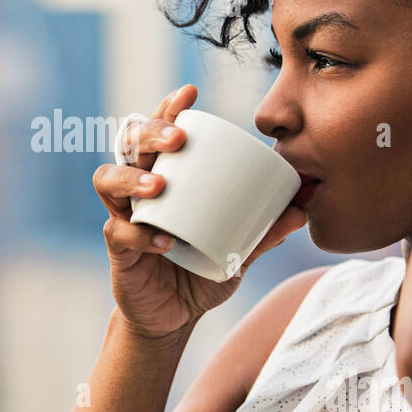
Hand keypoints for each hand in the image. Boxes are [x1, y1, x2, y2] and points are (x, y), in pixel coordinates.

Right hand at [95, 84, 308, 342]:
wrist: (173, 318)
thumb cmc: (200, 272)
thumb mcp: (238, 250)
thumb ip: (264, 232)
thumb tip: (303, 209)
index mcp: (164, 176)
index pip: (159, 131)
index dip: (168, 108)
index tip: (189, 93)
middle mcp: (138, 189)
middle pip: (129, 143)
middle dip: (150, 133)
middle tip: (178, 140)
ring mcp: (124, 216)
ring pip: (108, 179)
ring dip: (132, 177)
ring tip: (158, 187)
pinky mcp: (118, 249)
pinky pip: (118, 231)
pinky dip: (138, 234)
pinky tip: (162, 242)